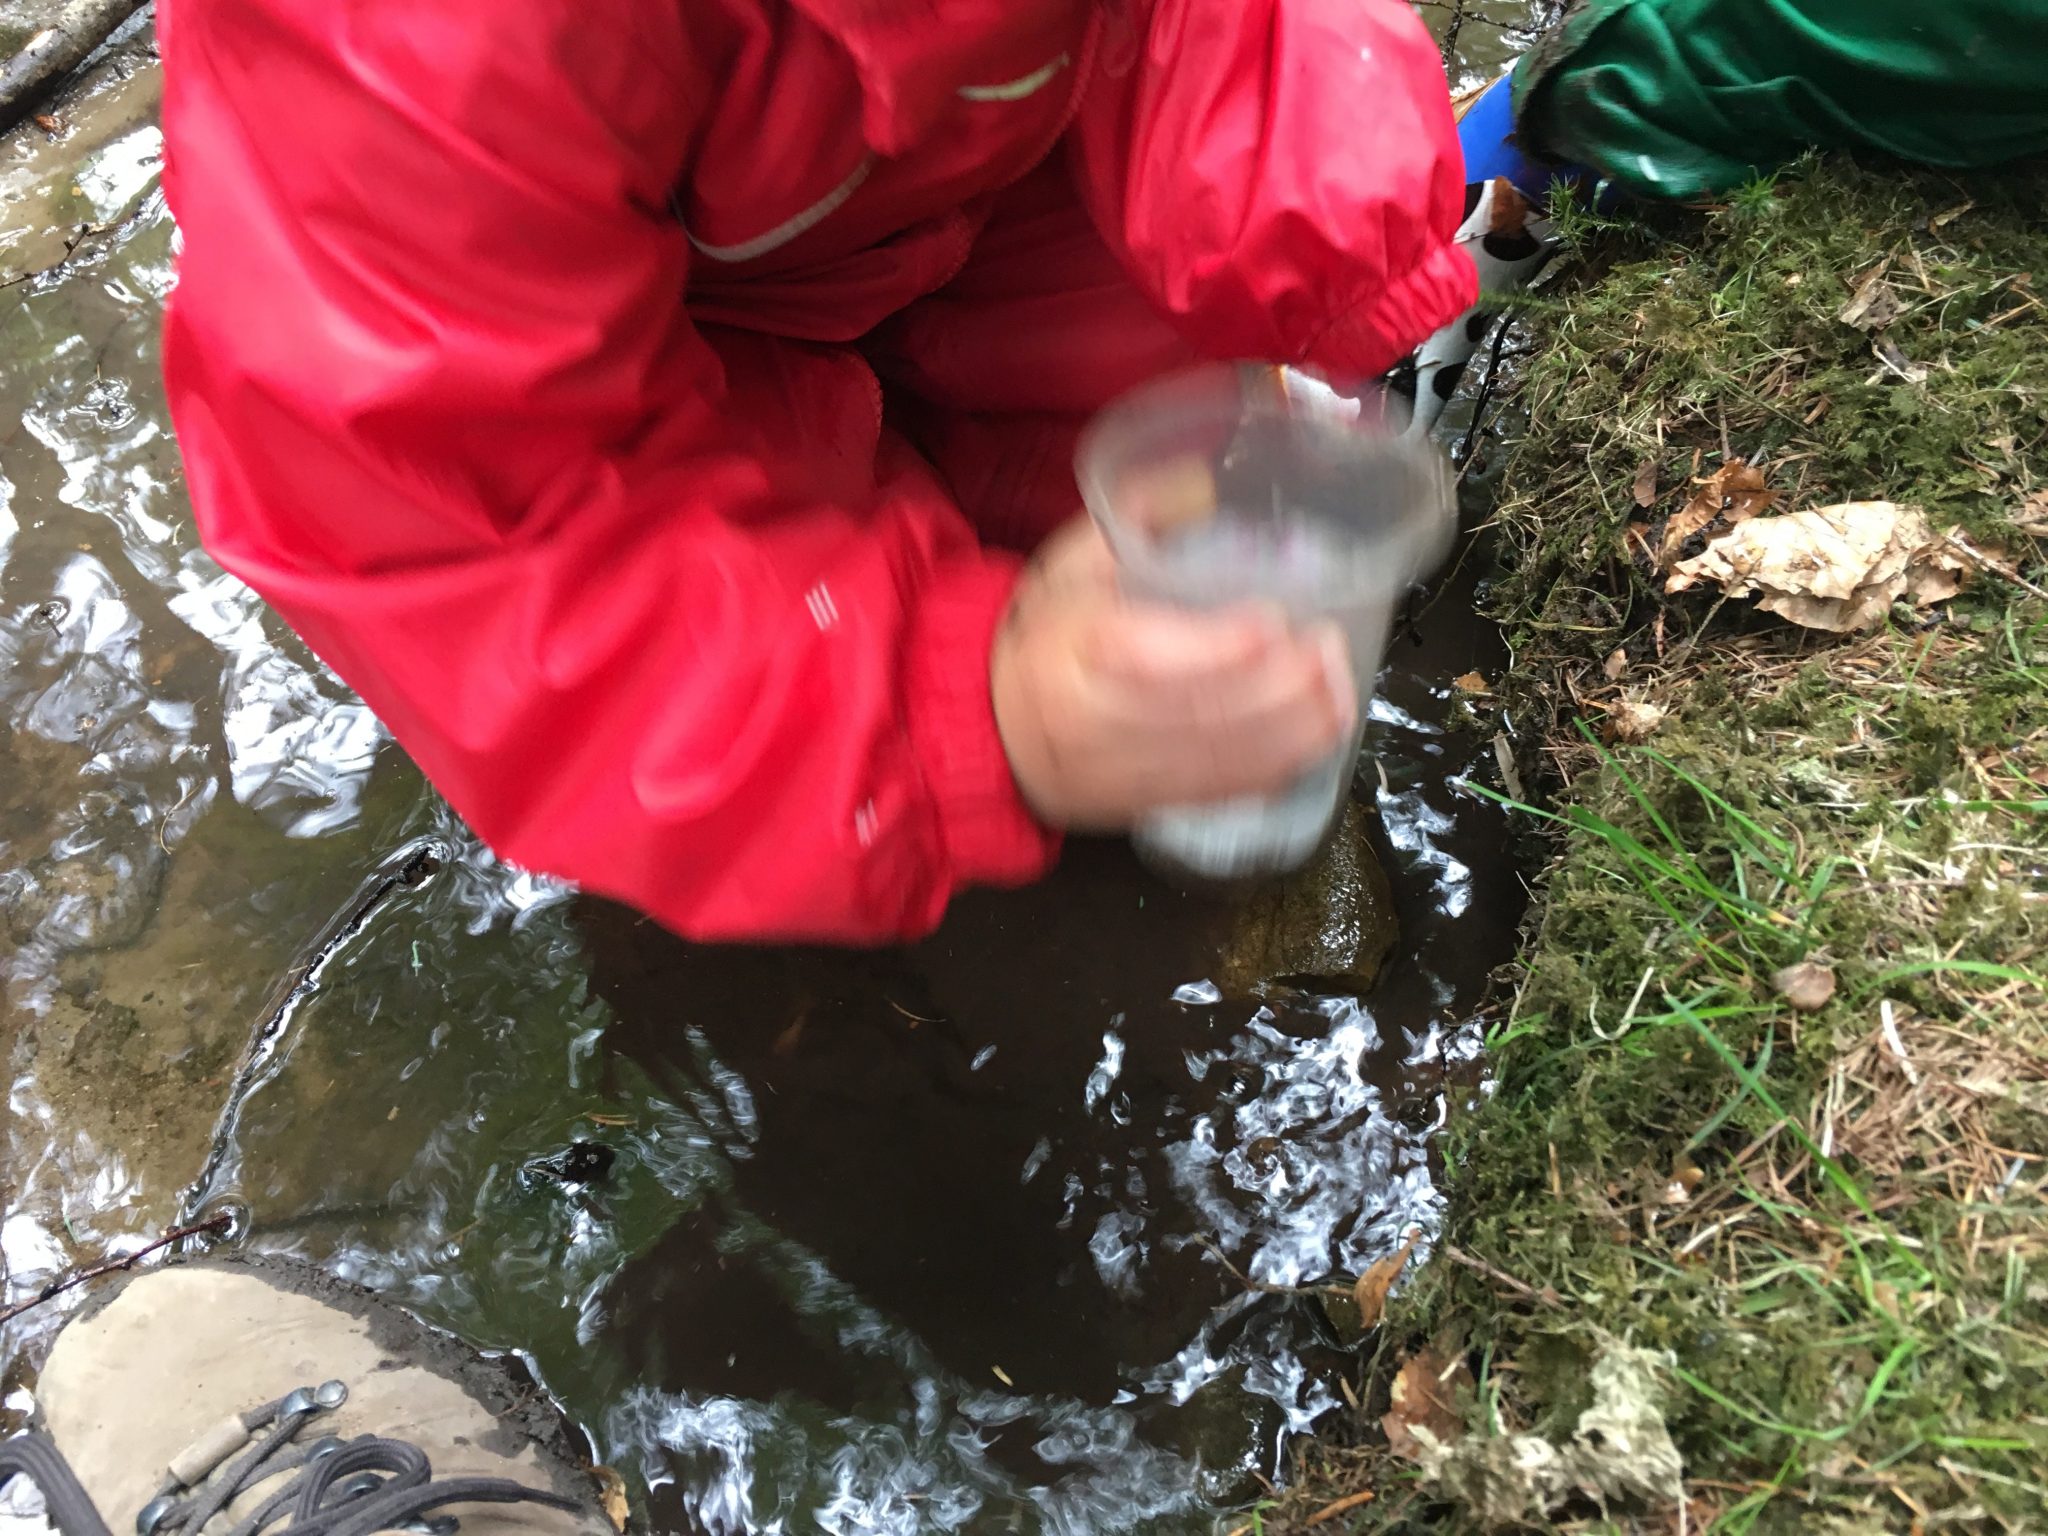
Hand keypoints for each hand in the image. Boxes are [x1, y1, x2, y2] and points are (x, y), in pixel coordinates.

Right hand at [990, 518, 1355, 829]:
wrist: (992, 728)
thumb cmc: (1043, 636)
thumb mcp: (1069, 562)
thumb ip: (1133, 516)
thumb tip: (1203, 483)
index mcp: (1069, 652)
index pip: (1145, 656)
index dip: (1215, 647)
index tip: (1272, 620)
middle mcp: (1093, 722)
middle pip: (1196, 714)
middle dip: (1276, 687)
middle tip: (1326, 648)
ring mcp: (1122, 772)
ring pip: (1219, 760)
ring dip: (1292, 729)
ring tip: (1337, 688)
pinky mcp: (1148, 803)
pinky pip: (1223, 792)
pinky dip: (1278, 765)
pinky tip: (1316, 733)